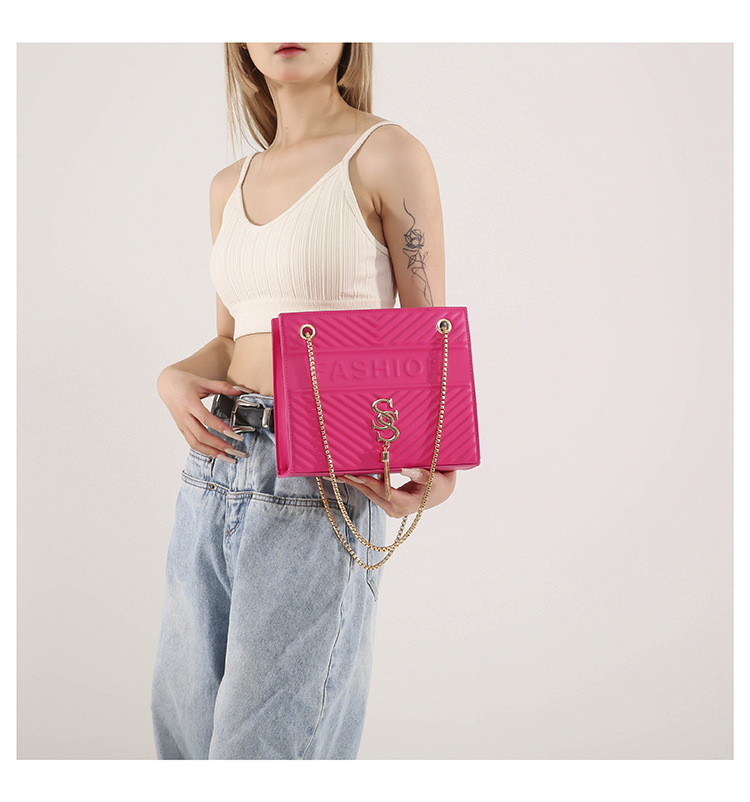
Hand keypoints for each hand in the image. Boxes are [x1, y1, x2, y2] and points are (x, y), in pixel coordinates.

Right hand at [157, 367, 250, 461]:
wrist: (166, 385)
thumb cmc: (184, 382)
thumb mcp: (203, 381)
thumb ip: (222, 387)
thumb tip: (240, 391)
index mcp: (189, 402)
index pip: (206, 419)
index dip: (220, 428)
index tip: (234, 435)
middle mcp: (184, 416)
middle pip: (200, 435)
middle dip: (218, 445)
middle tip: (234, 450)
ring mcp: (182, 424)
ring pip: (195, 443)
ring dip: (212, 452)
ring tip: (227, 457)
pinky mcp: (181, 428)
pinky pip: (192, 443)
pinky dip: (204, 450)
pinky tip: (216, 454)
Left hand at [338, 468, 456, 517]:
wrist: (443, 493)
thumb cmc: (442, 484)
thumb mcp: (437, 478)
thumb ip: (422, 474)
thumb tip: (404, 468)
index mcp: (407, 504)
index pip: (383, 491)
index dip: (369, 482)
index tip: (356, 474)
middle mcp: (396, 509)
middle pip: (371, 494)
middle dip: (354, 482)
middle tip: (336, 472)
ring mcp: (391, 508)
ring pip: (369, 494)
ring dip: (355, 483)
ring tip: (337, 473)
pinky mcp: (389, 503)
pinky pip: (373, 492)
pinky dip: (362, 483)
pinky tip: (350, 475)